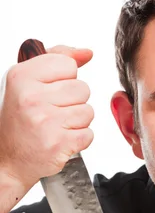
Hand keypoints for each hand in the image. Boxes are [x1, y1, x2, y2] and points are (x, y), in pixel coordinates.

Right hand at [0, 45, 93, 189]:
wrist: (8, 159)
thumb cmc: (20, 120)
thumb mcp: (29, 82)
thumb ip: (58, 60)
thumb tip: (86, 53)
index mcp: (22, 77)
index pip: (68, 64)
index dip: (65, 79)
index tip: (49, 91)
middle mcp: (31, 97)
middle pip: (82, 88)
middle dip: (73, 102)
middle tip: (52, 113)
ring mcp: (45, 121)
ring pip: (88, 111)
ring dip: (77, 122)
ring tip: (56, 126)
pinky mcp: (58, 143)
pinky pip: (88, 134)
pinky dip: (79, 140)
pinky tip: (61, 139)